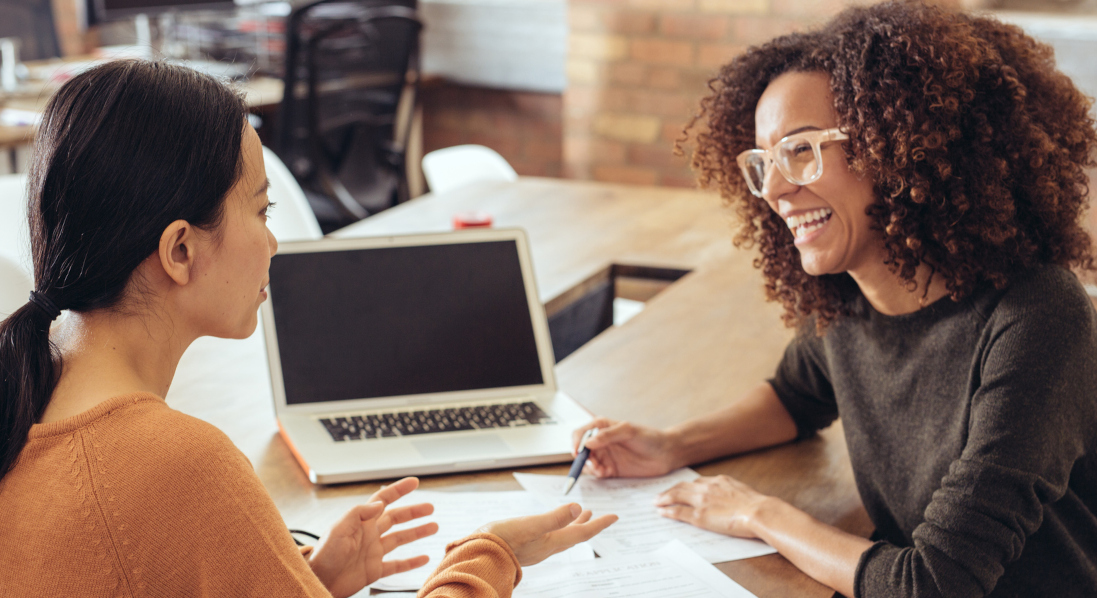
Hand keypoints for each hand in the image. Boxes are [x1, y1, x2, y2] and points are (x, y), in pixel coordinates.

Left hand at [308, 477, 438, 597]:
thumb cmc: (324, 555)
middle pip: (396, 518)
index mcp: (361, 521)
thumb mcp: (339, 529)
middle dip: (414, 512)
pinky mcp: (374, 570)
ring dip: (417, 533)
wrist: (319, 579)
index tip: (414, 482)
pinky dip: (411, 562)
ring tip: (434, 527)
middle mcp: (369, 534)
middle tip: (430, 508)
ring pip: (400, 539)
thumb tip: (380, 503)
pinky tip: (423, 558)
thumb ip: (359, 513)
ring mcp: (373, 551)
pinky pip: (397, 564)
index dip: (399, 490)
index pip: (383, 500)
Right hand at [479, 503, 617, 565]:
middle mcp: (547, 547)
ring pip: (561, 535)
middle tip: (600, 516)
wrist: (478, 556)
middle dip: (588, 524)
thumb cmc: (502, 541)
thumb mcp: (530, 525)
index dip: (600, 524)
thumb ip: (553, 518)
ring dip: (573, 524)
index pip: (582, 533)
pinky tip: (549, 525)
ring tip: (580, 514)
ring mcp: (536, 548)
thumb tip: (577, 507)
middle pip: (574, 535)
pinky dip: (557, 526)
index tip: (615, 516)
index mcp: (552, 542)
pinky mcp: (525, 546)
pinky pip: (549, 536)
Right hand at [572, 417, 676, 477]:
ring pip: (587, 463)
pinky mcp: (611, 469)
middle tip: (590, 463)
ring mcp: (606, 456)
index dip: (575, 442)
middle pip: (581, 450)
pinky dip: (596, 474)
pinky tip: (604, 473)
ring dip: (589, 467)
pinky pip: (597, 473)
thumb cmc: (650, 437)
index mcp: (602, 427)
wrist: (667, 454)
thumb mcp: (629, 431)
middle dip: (581, 458)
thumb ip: (608, 435)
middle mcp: (601, 442)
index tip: (577, 452)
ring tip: (600, 469)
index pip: (581, 433)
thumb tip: (588, 442)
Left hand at [654, 474, 767, 537]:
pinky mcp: (699, 515)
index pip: (696, 482)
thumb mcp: (742, 492)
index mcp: (719, 480)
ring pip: (677, 496)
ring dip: (664, 499)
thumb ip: (731, 492)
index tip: (679, 489)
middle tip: (660, 495)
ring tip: (656, 502)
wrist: (759, 512)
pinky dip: (669, 511)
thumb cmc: (756, 505)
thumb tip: (730, 497)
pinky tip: (662, 512)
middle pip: (682, 487)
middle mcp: (707, 487)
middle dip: (670, 491)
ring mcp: (702, 501)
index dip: (685, 486)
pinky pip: (679, 512)